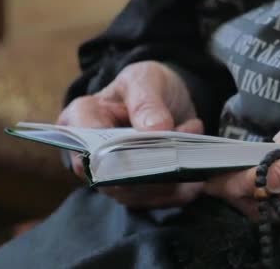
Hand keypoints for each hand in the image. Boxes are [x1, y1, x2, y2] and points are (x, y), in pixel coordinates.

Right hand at [57, 61, 203, 207]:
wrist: (168, 99)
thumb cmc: (147, 85)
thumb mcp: (146, 78)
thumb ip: (146, 100)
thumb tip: (155, 128)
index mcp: (81, 119)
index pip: (83, 143)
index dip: (110, 150)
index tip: (147, 139)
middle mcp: (91, 155)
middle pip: (112, 178)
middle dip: (150, 165)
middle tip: (179, 145)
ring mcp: (114, 178)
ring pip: (137, 193)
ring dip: (170, 175)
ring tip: (193, 147)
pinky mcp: (139, 192)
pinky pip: (160, 200)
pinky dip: (182, 188)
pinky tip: (198, 172)